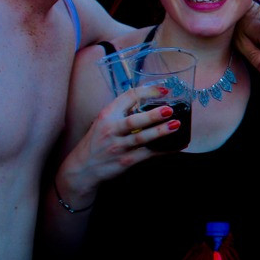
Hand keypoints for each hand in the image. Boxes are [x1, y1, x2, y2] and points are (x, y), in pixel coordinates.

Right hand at [57, 85, 180, 206]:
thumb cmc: (97, 141)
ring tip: (175, 125)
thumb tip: (149, 98)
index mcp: (107, 115)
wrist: (82, 169)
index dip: (147, 92)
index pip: (128, 97)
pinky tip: (177, 146)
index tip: (164, 90)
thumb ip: (123, 111)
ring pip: (142, 139)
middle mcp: (111, 130)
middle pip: (133, 121)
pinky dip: (164, 150)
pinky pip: (148, 154)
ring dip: (160, 132)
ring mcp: (118, 147)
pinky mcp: (126, 161)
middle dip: (152, 116)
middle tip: (168, 110)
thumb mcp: (104, 121)